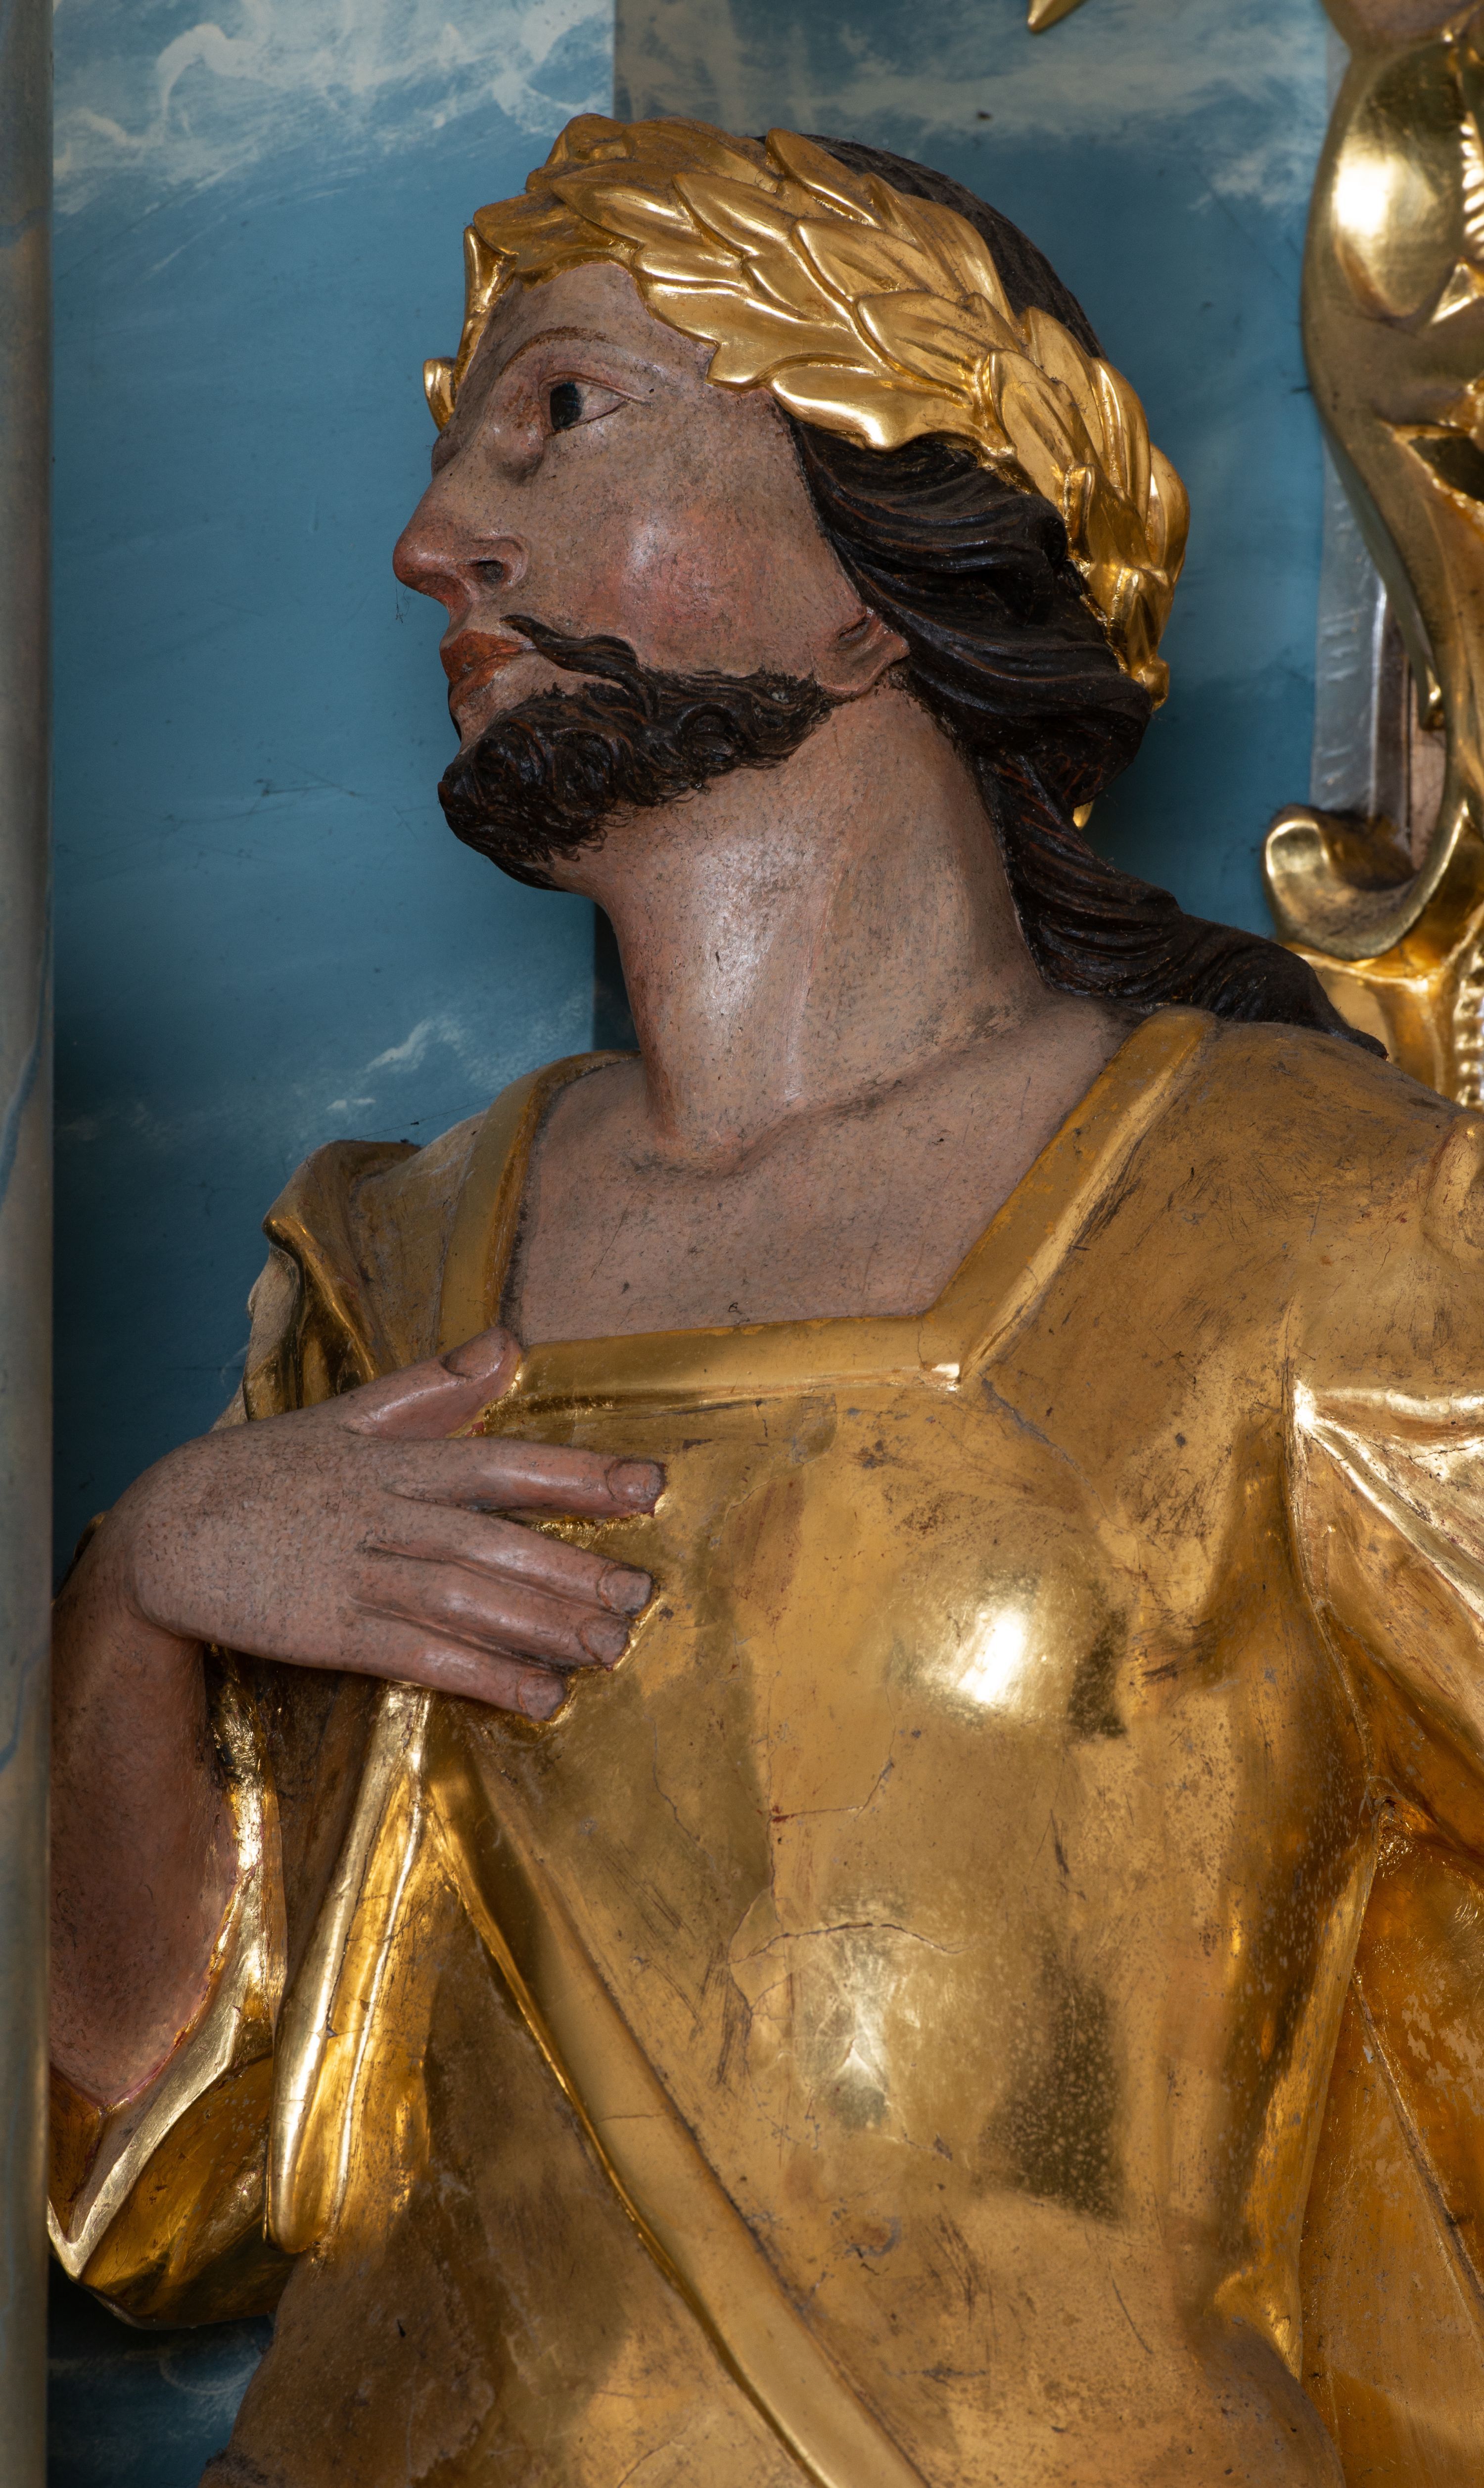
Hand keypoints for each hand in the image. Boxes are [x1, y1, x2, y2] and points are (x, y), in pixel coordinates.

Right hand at [77, 1326, 661, 1721]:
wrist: (162, 1532)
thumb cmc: (266, 1471)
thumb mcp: (348, 1413)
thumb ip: (434, 1385)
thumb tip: (510, 1342)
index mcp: (394, 1459)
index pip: (500, 1462)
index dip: (576, 1473)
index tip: (648, 1484)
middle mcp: (386, 1513)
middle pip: (493, 1538)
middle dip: (574, 1567)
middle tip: (645, 1594)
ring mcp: (358, 1574)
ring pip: (465, 1597)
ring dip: (542, 1625)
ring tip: (610, 1648)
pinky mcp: (332, 1632)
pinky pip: (420, 1655)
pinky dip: (482, 1674)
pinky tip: (538, 1697)